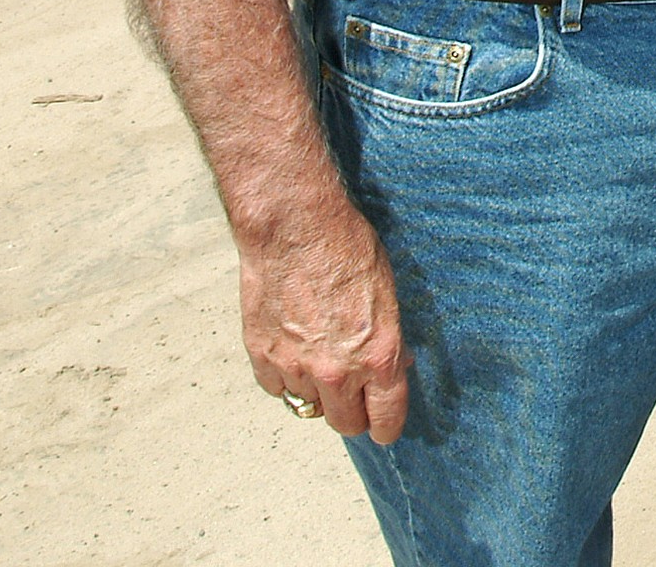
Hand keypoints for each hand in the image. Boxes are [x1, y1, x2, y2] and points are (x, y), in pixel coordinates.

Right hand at [240, 197, 409, 441]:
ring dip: (316, 390)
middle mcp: (337, 372)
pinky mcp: (262, 355)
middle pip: (345, 424)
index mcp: (378, 357)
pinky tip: (292, 349)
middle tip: (353, 395)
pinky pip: (276, 386)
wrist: (295, 227)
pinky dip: (284, 375)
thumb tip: (393, 364)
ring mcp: (295, 367)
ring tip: (319, 355)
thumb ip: (388, 339)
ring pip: (308, 405)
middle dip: (352, 413)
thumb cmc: (348, 249)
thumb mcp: (387, 293)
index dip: (385, 427)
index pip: (385, 419)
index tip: (382, 428)